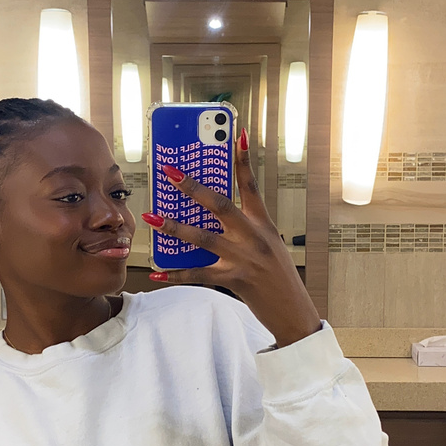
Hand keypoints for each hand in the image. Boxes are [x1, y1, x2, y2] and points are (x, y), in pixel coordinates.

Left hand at [142, 128, 321, 347]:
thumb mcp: (268, 246)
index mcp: (263, 224)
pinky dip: (176, 275)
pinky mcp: (234, 279)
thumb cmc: (278, 278)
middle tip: (169, 172)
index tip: (238, 134)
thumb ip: (245, 230)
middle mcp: (253, 236)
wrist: (294, 311)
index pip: (251, 186)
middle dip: (192, 187)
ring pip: (202, 237)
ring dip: (173, 227)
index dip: (243, 160)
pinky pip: (198, 275)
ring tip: (151, 217)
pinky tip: (157, 274)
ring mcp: (244, 257)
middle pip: (219, 204)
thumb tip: (211, 218)